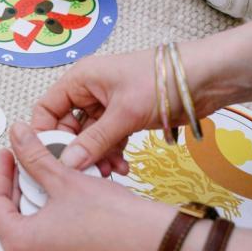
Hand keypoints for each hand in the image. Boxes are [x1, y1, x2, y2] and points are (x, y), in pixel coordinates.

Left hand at [0, 123, 172, 250]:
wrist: (154, 242)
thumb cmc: (113, 217)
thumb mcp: (65, 179)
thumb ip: (34, 156)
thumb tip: (17, 135)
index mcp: (20, 245)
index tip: (8, 154)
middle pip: (9, 219)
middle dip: (16, 188)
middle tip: (27, 163)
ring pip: (28, 233)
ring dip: (33, 205)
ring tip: (46, 180)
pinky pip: (47, 247)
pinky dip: (49, 224)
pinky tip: (62, 203)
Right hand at [30, 44, 220, 171]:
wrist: (206, 78)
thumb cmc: (161, 81)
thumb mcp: (124, 113)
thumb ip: (94, 141)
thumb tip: (67, 164)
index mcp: (80, 80)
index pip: (47, 109)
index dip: (45, 134)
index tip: (50, 160)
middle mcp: (89, 91)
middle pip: (67, 127)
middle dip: (75, 151)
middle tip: (84, 173)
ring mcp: (107, 106)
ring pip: (89, 138)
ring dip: (97, 156)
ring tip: (109, 172)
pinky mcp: (125, 118)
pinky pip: (108, 140)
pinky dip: (113, 154)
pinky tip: (123, 167)